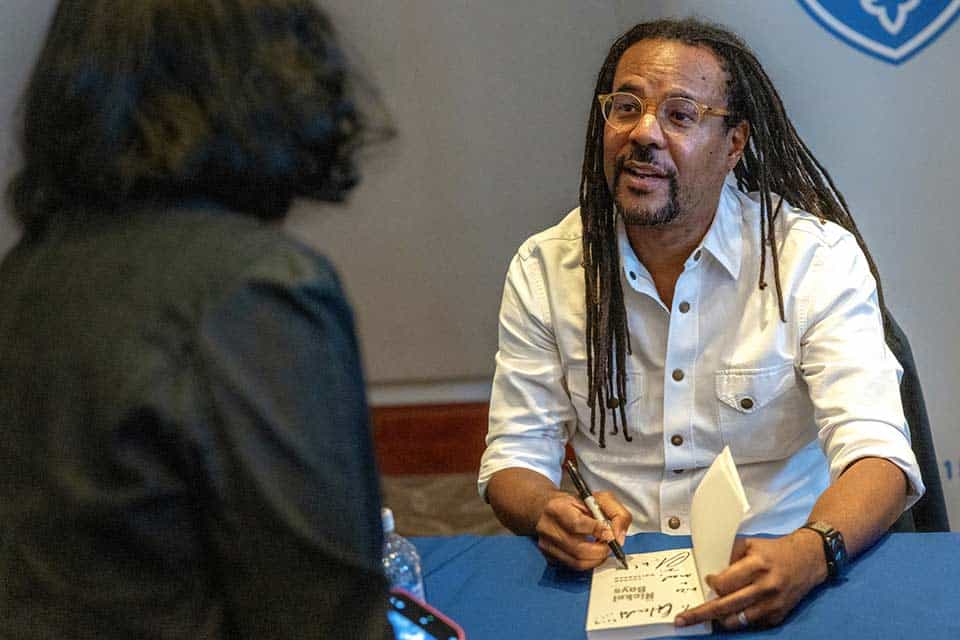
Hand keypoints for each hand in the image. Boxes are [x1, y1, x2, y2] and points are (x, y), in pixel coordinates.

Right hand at [534, 491, 630, 570]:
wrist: (547, 508)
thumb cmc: (574, 503)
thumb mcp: (599, 498)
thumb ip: (615, 513)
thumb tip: (618, 537)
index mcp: (557, 507)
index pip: (577, 524)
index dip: (597, 531)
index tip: (610, 534)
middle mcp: (547, 527)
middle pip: (578, 548)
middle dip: (600, 550)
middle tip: (610, 546)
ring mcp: (546, 544)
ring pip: (576, 561)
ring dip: (596, 559)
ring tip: (603, 549)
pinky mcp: (548, 556)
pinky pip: (573, 566)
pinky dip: (587, 563)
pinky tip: (592, 553)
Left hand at [675, 529, 826, 628]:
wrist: (809, 559)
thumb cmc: (774, 550)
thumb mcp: (750, 544)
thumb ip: (729, 557)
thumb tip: (709, 571)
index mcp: (757, 565)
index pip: (725, 583)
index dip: (712, 584)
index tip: (709, 580)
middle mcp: (765, 587)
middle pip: (726, 606)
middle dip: (700, 613)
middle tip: (682, 620)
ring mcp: (773, 604)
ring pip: (737, 620)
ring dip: (719, 619)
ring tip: (709, 616)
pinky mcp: (778, 616)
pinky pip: (751, 624)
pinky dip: (738, 619)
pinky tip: (731, 614)